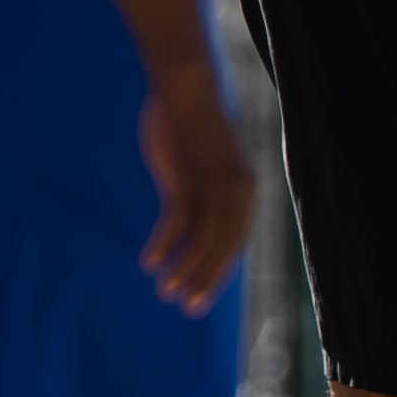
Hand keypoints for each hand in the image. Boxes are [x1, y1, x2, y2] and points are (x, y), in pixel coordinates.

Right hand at [133, 60, 255, 311]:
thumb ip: (205, 197)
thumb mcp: (205, 166)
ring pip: (202, 242)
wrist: (186, 89)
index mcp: (246, 192)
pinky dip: (164, 246)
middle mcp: (236, 193)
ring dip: (184, 270)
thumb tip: (192, 232)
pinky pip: (176, 224)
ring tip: (166, 291)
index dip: (217, 274)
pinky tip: (149, 262)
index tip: (198, 296)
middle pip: (222, 250)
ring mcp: (212, 187)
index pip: (235, 246)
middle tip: (188, 307)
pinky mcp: (187, 179)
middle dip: (205, 281)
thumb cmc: (192, 127)